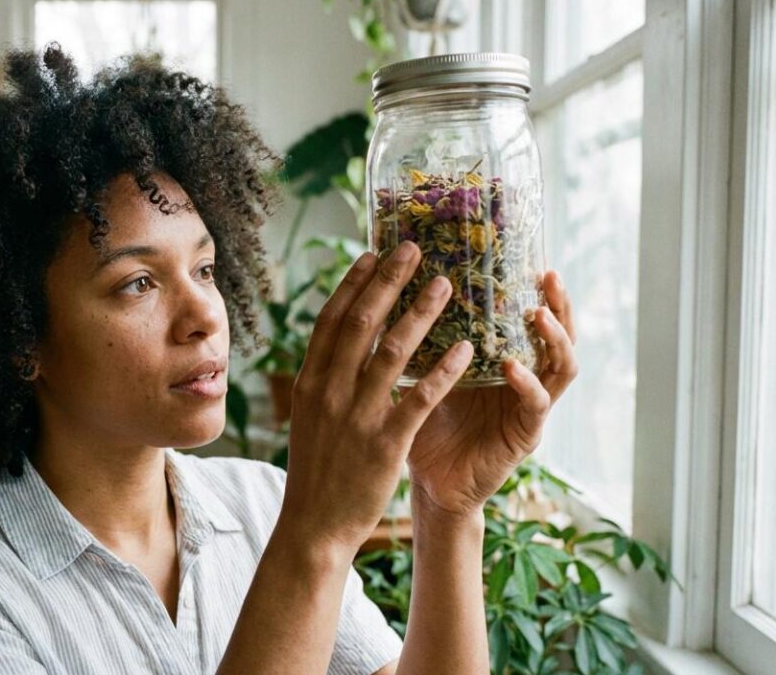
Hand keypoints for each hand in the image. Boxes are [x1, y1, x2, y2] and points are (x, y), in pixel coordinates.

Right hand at [279, 241, 474, 554]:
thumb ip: (324, 378)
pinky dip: (444, 369)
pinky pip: (420, 397)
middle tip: (415, 249)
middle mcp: (329, 391)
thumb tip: (339, 341)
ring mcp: (357, 416)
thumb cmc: (317, 470)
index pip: (331, 320)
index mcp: (309, 381)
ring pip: (393, 351)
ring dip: (422, 312)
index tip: (373, 253)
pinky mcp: (385, 443)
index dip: (353, 283)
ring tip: (447, 285)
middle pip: (362, 322)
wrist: (314, 525)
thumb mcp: (309, 416)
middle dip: (389, 281)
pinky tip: (466, 349)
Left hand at [404, 270, 578, 517]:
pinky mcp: (526, 435)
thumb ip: (426, 338)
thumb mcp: (425, 372)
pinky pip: (537, 404)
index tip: (527, 255)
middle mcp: (525, 379)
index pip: (528, 317)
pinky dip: (527, 383)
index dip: (532, 288)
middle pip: (559, 335)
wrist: (427, 484)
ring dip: (554, 338)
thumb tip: (399, 284)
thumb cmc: (424, 425)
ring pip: (563, 366)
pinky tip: (512, 366)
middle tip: (548, 275)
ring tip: (537, 313)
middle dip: (558, 304)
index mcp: (502, 360)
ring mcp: (530, 407)